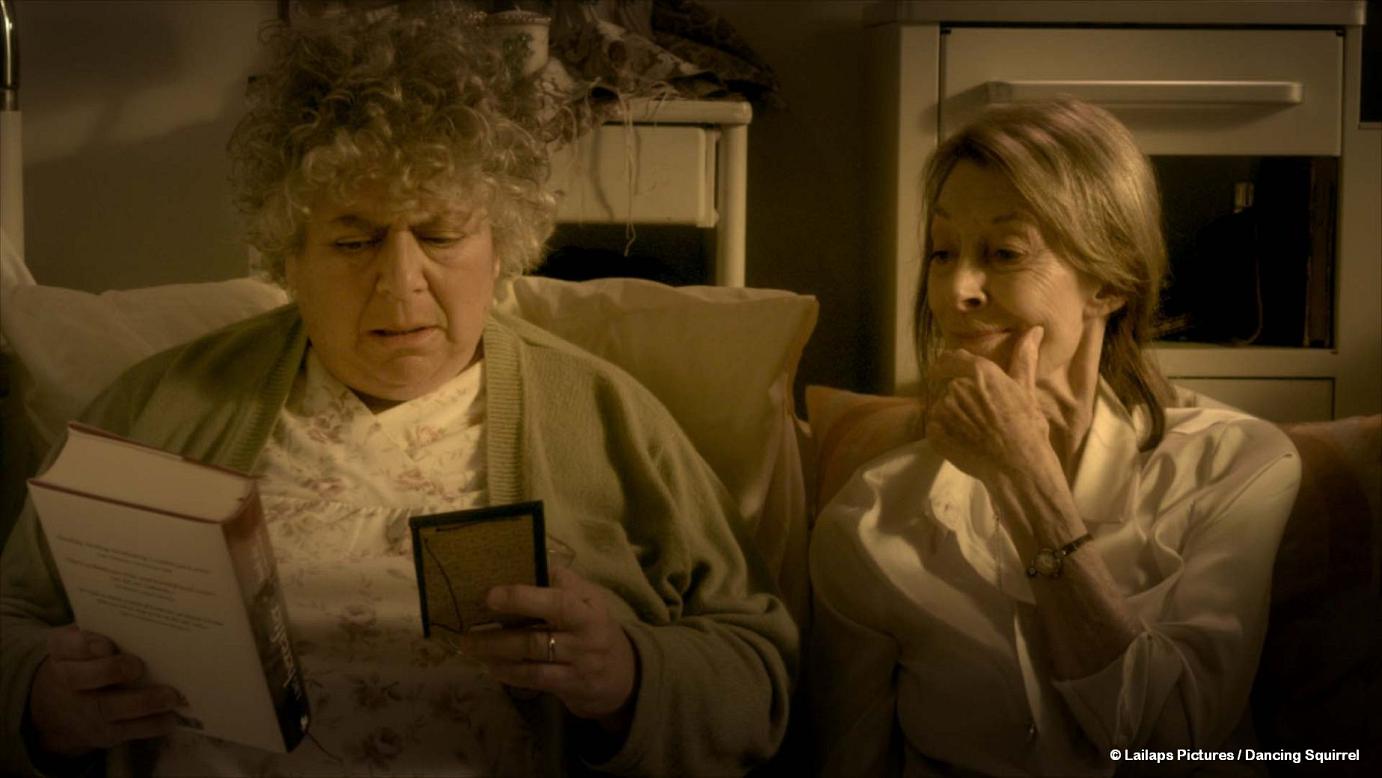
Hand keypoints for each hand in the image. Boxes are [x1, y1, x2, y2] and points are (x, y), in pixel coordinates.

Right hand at [27, 626, 181, 758]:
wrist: (63, 706)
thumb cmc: (90, 660)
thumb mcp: (88, 641)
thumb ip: (108, 629)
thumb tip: (150, 618)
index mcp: (63, 651)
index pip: (65, 645)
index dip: (83, 646)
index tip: (106, 645)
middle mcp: (67, 681)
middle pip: (79, 678)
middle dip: (110, 672)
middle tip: (137, 666)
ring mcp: (84, 711)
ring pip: (107, 709)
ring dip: (142, 703)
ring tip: (170, 696)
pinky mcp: (103, 733)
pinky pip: (126, 732)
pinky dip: (151, 725)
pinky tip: (171, 716)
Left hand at [457, 566, 636, 728]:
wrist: (624, 676)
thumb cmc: (596, 627)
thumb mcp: (591, 600)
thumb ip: (566, 582)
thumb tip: (536, 559)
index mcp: (588, 610)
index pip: (557, 603)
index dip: (523, 599)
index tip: (491, 595)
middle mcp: (584, 639)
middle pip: (537, 638)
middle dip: (498, 636)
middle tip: (467, 633)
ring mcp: (578, 665)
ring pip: (531, 661)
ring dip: (497, 655)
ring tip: (471, 648)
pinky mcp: (569, 687)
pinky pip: (534, 680)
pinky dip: (509, 674)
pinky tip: (492, 667)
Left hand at [925, 325, 1052, 481]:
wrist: (1018, 467)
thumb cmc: (1027, 428)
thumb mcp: (1026, 390)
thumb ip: (1023, 358)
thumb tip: (1035, 329)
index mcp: (978, 372)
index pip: (951, 358)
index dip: (950, 364)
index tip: (948, 370)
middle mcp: (957, 386)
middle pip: (948, 385)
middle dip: (958, 395)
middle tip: (978, 413)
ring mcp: (943, 410)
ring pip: (941, 406)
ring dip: (951, 414)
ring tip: (973, 430)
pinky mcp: (934, 432)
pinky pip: (934, 426)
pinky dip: (944, 432)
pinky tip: (964, 440)